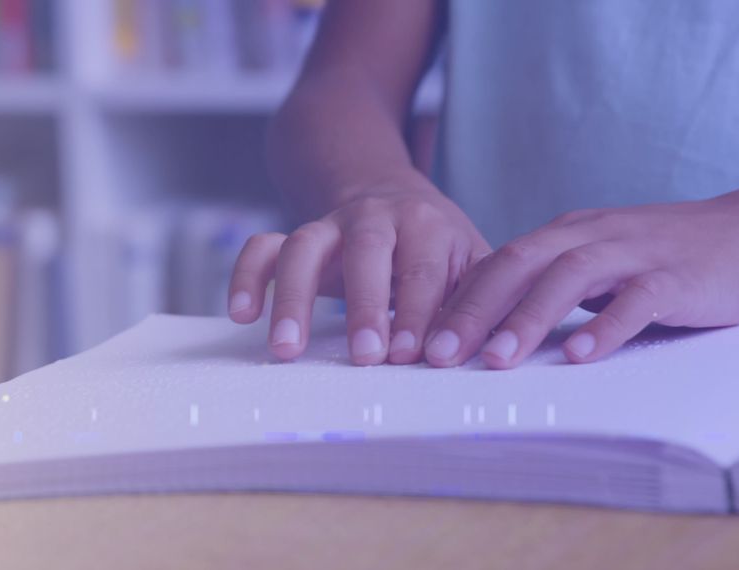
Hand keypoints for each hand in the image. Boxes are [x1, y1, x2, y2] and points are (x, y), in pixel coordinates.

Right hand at [228, 175, 489, 364]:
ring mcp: (329, 225)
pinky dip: (246, 275)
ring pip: (303, 247)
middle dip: (365, 305)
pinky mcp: (296, 236)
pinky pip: (263, 247)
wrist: (391, 195)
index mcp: (427, 225)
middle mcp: (376, 218)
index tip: (416, 356)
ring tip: (286, 349)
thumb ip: (480, 301)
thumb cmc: (438, 247)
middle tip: (366, 357)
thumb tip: (496, 350)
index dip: (421, 312)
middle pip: (366, 252)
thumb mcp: (471, 262)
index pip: (425, 270)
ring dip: (293, 297)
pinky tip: (241, 313)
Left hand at [423, 189, 738, 368]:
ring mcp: (633, 252)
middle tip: (439, 354)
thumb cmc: (658, 256)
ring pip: (570, 278)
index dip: (457, 302)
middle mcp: (590, 236)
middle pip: (519, 266)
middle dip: (474, 311)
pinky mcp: (676, 276)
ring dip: (528, 319)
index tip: (422, 341)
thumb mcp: (593, 261)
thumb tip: (486, 327)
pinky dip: (606, 325)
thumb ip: (548, 285)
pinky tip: (580, 355)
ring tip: (496, 360)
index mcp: (563, 235)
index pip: (497, 264)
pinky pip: (636, 298)